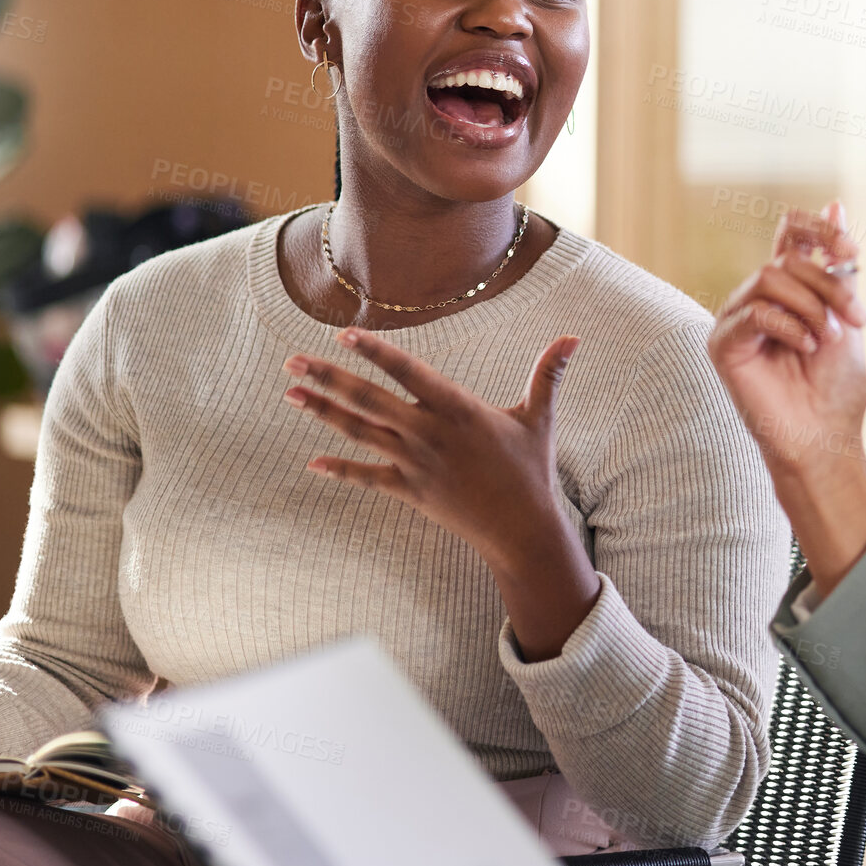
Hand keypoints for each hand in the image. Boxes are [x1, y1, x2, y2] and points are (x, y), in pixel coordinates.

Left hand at [282, 329, 599, 659]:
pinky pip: (369, 478)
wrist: (522, 530)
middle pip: (370, 400)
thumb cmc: (532, 470)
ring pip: (361, 433)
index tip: (343, 335)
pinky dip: (341, 471)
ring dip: (324, 412)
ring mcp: (417, 464)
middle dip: (328, 378)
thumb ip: (549, 374)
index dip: (375, 353)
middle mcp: (431, 434)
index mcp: (459, 409)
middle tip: (292, 361)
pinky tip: (312, 463)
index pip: (409, 372)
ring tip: (291, 394)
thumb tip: (574, 337)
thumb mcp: (540, 418)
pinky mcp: (412, 492)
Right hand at [708, 202, 865, 587]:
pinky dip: (789, 327)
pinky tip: (805, 349)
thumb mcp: (845, 316)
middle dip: (830, 286)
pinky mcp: (723, 344)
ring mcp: (736, 320)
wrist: (825, 438)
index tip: (851, 250)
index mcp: (787, 289)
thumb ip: (836, 266)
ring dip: (811, 307)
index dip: (818, 229)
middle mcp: (756, 299)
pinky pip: (755, 312)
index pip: (790, 233)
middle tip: (856, 320)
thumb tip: (835, 206)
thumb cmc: (835, 388)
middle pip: (788, 259)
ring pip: (770, 279)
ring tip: (826, 340)